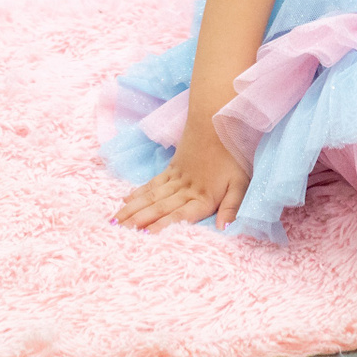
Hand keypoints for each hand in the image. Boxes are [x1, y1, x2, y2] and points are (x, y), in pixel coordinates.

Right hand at [114, 125, 249, 232]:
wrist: (218, 120)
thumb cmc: (233, 153)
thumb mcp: (241, 182)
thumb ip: (232, 206)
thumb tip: (224, 229)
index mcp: (203, 197)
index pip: (180, 216)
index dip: (162, 226)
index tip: (144, 236)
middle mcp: (186, 190)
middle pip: (160, 208)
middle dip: (139, 222)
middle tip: (118, 233)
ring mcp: (176, 178)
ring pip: (151, 197)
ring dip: (133, 210)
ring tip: (116, 222)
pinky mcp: (172, 167)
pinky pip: (152, 183)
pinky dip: (138, 193)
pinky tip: (125, 200)